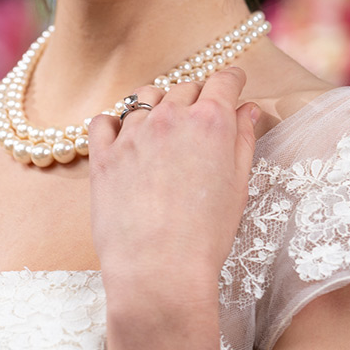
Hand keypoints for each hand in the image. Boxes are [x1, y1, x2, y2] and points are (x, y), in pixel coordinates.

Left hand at [86, 66, 260, 305]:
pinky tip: (125, 140)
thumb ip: (243, 139)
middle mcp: (171, 118)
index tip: (234, 84)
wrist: (159, 269)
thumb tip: (247, 109)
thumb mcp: (238, 185)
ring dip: (159, 105)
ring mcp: (132, 134)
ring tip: (164, 130)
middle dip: (197, 96)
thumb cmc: (206, 234)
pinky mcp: (103, 155)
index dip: (232, 80)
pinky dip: (115, 123)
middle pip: (186, 86)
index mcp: (211, 122)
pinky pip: (104, 121)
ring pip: (146, 97)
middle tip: (201, 119)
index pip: (224, 80)